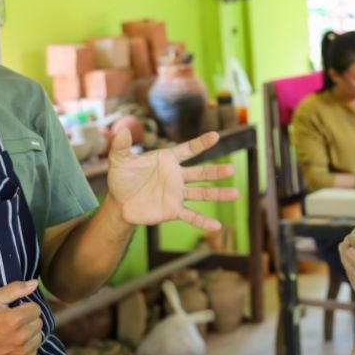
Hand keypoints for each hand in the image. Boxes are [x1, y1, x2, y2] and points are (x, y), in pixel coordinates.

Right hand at [0, 280, 43, 354]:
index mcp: (15, 319)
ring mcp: (22, 352)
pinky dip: (27, 348)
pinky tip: (14, 346)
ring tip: (14, 334)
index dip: (25, 308)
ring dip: (29, 334)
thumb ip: (15, 289)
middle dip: (28, 321)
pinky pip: (34, 352)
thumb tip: (35, 283)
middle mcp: (21, 337)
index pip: (36, 309)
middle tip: (13, 323)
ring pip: (38, 337)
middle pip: (39, 323)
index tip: (14, 312)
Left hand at [107, 127, 239, 230]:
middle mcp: (177, 176)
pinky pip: (191, 215)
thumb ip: (121, 145)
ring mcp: (177, 194)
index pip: (188, 150)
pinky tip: (217, 226)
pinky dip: (203, 221)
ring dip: (218, 194)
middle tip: (232, 169)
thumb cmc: (121, 178)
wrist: (119, 204)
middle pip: (201, 173)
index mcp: (168, 160)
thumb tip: (122, 129)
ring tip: (235, 193)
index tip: (216, 136)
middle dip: (216, 172)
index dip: (201, 143)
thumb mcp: (118, 160)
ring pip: (202, 193)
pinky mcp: (173, 210)